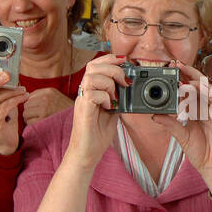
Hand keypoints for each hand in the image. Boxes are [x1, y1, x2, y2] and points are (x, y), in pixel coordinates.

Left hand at [22, 86, 74, 123]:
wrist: (78, 117)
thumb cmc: (66, 108)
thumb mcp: (56, 95)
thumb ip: (42, 94)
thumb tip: (26, 97)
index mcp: (48, 91)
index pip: (29, 96)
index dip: (30, 103)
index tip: (34, 108)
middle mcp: (45, 98)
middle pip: (26, 105)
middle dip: (29, 111)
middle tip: (35, 115)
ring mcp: (44, 109)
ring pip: (25, 114)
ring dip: (29, 118)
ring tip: (37, 119)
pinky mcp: (43, 119)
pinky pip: (29, 122)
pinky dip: (32, 124)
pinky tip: (39, 124)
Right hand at [68, 53, 128, 167]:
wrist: (88, 153)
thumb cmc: (98, 134)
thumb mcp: (114, 111)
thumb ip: (118, 98)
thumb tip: (130, 86)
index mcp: (92, 89)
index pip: (97, 64)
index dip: (110, 58)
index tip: (125, 61)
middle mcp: (85, 92)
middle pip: (93, 65)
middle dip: (113, 68)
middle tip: (124, 82)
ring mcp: (82, 100)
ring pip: (92, 76)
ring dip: (109, 84)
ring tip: (116, 98)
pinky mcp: (83, 109)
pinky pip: (92, 93)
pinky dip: (105, 98)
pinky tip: (110, 107)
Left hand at [152, 61, 211, 185]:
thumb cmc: (201, 152)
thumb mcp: (181, 136)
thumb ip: (170, 124)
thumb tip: (154, 115)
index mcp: (198, 111)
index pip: (190, 90)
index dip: (181, 79)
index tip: (169, 70)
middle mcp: (208, 108)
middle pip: (199, 85)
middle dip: (188, 73)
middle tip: (175, 64)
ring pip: (208, 89)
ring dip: (196, 79)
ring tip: (183, 72)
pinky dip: (208, 91)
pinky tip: (197, 86)